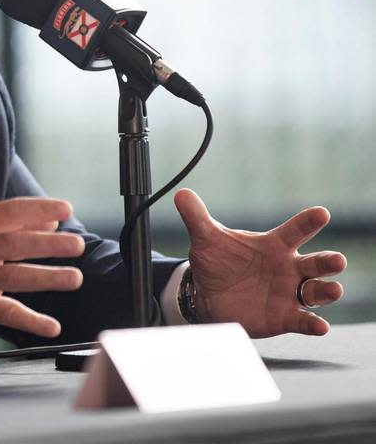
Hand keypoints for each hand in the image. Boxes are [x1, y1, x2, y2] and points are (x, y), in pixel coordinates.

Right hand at [0, 197, 84, 341]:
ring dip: (48, 277)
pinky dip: (31, 321)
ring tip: (75, 278)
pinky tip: (52, 326)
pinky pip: (6, 313)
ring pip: (15, 277)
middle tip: (77, 244)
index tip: (67, 209)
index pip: (9, 212)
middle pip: (15, 244)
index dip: (40, 209)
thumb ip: (10, 227)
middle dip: (49, 244)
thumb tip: (52, 222)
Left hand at [174, 189, 346, 336]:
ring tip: (333, 289)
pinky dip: (312, 324)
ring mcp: (289, 294)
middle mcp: (288, 268)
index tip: (321, 213)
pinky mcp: (284, 317)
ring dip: (326, 291)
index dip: (308, 222)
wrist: (208, 295)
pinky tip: (319, 326)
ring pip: (316, 292)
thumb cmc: (218, 262)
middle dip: (328, 262)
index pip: (295, 231)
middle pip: (315, 263)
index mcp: (274, 245)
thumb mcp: (206, 239)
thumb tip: (182, 194)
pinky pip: (302, 320)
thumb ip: (197, 217)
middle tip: (337, 260)